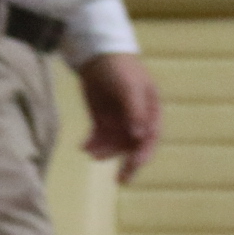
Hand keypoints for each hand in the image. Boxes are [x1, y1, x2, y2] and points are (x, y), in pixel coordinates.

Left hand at [77, 53, 160, 181]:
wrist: (96, 55)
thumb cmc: (119, 67)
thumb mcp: (129, 87)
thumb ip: (134, 110)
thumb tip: (139, 136)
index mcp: (150, 111)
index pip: (150, 138)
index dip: (143, 153)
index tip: (134, 165)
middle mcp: (136, 120)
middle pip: (133, 147)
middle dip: (127, 163)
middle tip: (120, 180)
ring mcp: (119, 121)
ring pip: (114, 144)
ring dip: (104, 151)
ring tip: (89, 150)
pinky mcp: (102, 120)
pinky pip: (99, 138)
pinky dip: (92, 144)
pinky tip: (83, 146)